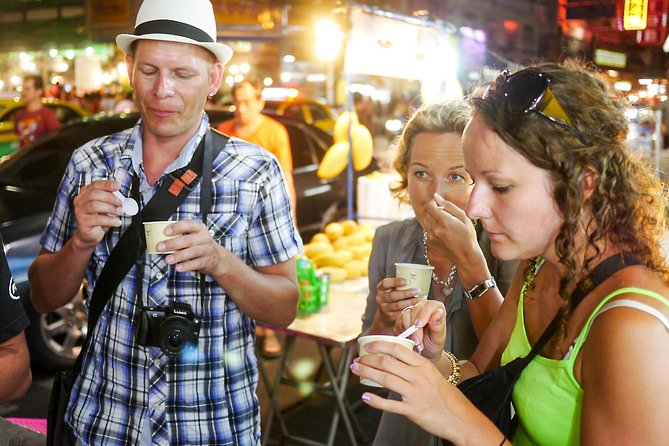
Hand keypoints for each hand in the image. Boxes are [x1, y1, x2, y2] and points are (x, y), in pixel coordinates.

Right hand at [72, 180, 122, 249]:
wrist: (90, 235)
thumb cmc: (99, 219)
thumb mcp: (107, 207)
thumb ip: (112, 200)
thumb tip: (123, 199)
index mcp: (86, 193)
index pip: (95, 184)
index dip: (107, 184)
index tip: (118, 186)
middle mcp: (80, 200)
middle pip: (95, 194)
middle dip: (111, 198)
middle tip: (122, 203)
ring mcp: (79, 211)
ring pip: (95, 205)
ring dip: (111, 208)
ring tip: (120, 212)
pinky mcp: (82, 221)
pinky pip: (97, 219)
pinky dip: (110, 220)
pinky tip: (116, 222)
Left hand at [160, 220, 228, 275]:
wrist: (217, 257)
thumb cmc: (200, 245)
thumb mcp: (193, 236)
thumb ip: (180, 236)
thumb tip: (161, 239)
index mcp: (199, 228)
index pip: (188, 225)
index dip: (176, 227)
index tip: (165, 232)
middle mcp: (204, 238)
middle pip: (188, 240)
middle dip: (173, 243)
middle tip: (160, 247)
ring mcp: (207, 249)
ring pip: (192, 252)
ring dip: (178, 256)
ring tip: (168, 259)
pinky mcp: (208, 261)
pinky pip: (196, 263)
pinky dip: (186, 266)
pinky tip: (178, 267)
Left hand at [350, 339, 469, 440]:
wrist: (459, 417)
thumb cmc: (445, 395)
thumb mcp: (432, 373)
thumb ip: (414, 365)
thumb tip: (394, 357)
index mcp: (423, 365)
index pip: (397, 349)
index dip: (379, 345)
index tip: (367, 346)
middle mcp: (418, 376)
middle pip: (387, 362)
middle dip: (368, 359)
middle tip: (357, 360)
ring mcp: (415, 393)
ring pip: (386, 379)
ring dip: (367, 373)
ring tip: (356, 370)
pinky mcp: (413, 410)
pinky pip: (390, 404)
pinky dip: (376, 400)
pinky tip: (366, 396)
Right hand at [375, 277, 424, 327]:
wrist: (385, 314)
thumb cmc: (393, 297)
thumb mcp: (392, 289)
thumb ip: (400, 285)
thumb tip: (418, 278)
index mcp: (381, 289)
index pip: (385, 283)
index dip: (396, 282)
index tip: (407, 281)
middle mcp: (380, 298)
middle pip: (392, 296)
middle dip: (406, 293)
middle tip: (417, 290)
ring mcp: (384, 309)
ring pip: (398, 305)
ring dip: (410, 302)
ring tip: (420, 298)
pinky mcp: (390, 317)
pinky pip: (401, 313)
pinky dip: (410, 310)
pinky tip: (417, 307)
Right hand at [395, 300, 445, 360]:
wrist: (426, 353)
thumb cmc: (434, 344)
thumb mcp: (439, 338)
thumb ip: (438, 325)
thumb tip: (438, 313)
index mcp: (435, 308)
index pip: (429, 306)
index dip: (423, 315)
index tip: (419, 326)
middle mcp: (422, 307)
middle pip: (415, 311)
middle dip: (415, 328)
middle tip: (417, 342)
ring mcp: (410, 313)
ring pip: (405, 317)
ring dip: (408, 332)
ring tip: (415, 345)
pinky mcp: (401, 320)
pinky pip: (398, 324)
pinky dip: (402, 334)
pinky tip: (409, 341)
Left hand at [423, 194, 477, 267]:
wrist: (466, 256)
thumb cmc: (468, 236)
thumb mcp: (463, 218)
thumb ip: (449, 205)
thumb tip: (437, 197)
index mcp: (444, 222)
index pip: (429, 206)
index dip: (434, 203)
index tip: (440, 205)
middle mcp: (435, 229)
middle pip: (427, 212)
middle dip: (434, 210)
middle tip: (446, 215)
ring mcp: (431, 236)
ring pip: (426, 220)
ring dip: (433, 218)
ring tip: (445, 223)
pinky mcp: (430, 241)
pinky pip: (427, 229)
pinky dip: (433, 226)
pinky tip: (444, 231)